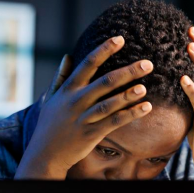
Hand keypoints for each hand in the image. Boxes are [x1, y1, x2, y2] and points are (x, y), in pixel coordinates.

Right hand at [16, 36, 154, 179]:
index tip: (120, 39)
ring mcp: (84, 118)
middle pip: (104, 82)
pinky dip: (130, 115)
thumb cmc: (49, 124)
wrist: (45, 153)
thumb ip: (60, 77)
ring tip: (144, 87)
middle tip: (147, 63)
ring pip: (109, 104)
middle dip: (127, 72)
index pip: (88, 64)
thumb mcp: (51, 98)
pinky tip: (145, 108)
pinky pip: (114, 123)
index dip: (104, 50)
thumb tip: (67, 56)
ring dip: (128, 95)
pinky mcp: (91, 134)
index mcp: (68, 89)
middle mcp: (76, 101)